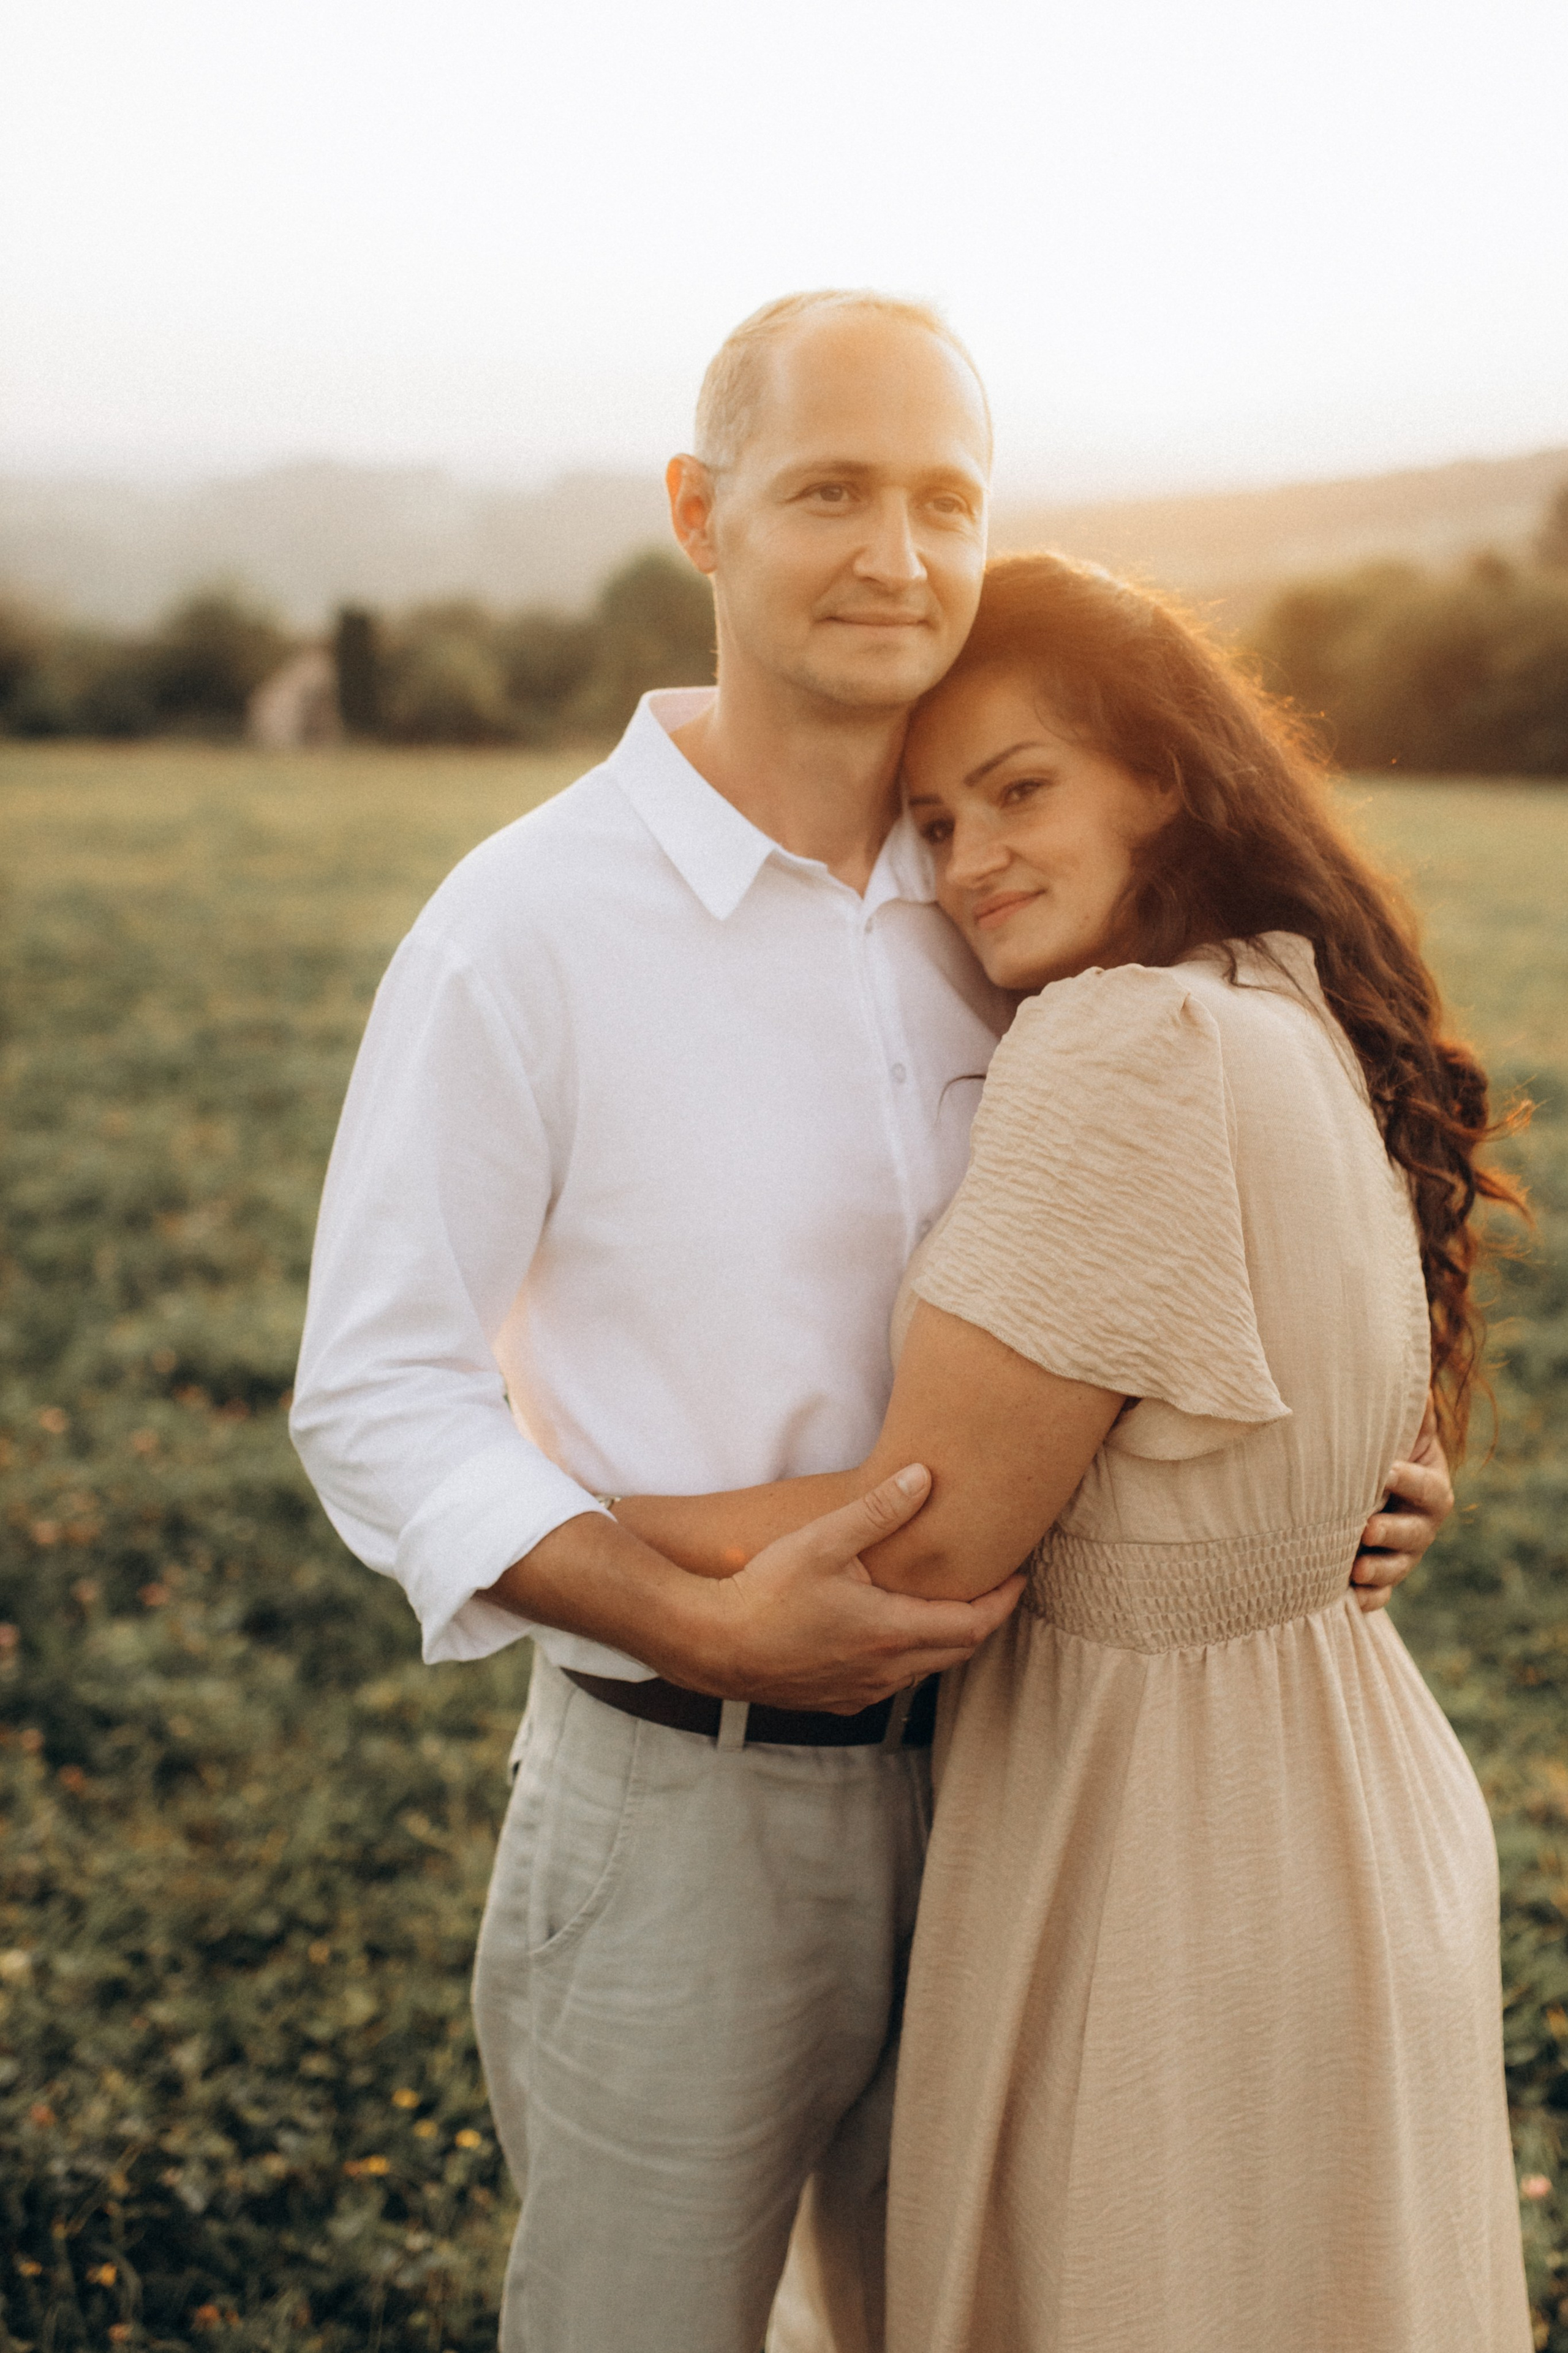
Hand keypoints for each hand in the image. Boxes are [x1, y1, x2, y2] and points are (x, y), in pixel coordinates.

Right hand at [681, 1465, 1025, 1711]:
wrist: (711, 1645)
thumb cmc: (764, 1592)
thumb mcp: (823, 1540)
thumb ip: (878, 1511)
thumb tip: (925, 1477)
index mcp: (891, 1632)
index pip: (972, 1625)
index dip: (1002, 1602)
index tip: (1018, 1578)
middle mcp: (884, 1671)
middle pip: (955, 1651)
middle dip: (979, 1620)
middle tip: (992, 1589)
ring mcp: (859, 1691)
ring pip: (922, 1670)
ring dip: (941, 1641)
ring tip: (944, 1606)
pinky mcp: (834, 1700)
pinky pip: (888, 1684)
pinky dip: (905, 1659)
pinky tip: (888, 1636)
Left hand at [1350, 1396, 1453, 1612]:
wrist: (1365, 1480)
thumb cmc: (1380, 1446)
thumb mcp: (1398, 1426)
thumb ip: (1404, 1406)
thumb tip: (1409, 1372)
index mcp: (1429, 1484)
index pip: (1426, 1486)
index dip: (1410, 1480)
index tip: (1387, 1471)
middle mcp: (1421, 1522)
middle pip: (1415, 1532)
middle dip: (1392, 1532)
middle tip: (1366, 1528)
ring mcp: (1403, 1552)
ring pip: (1398, 1566)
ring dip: (1379, 1569)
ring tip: (1356, 1568)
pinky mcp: (1381, 1575)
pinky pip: (1380, 1593)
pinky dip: (1368, 1598)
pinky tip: (1351, 1599)